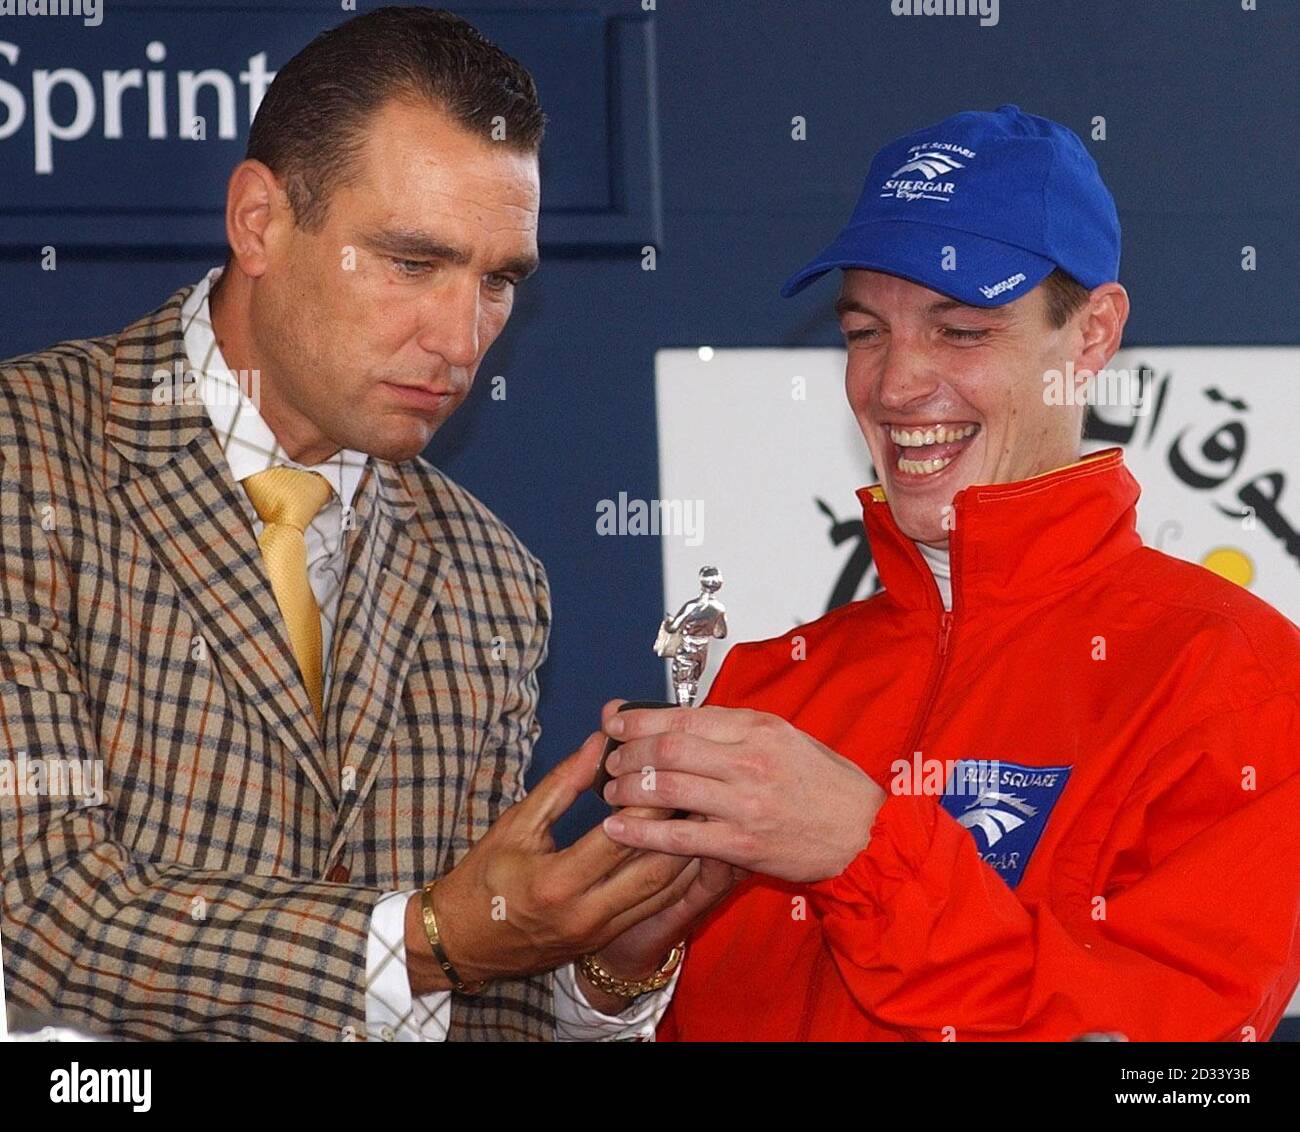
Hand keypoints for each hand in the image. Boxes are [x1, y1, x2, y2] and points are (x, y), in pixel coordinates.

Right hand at [406, 731, 695, 995]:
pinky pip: (655, 908)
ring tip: (702, 813)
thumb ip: (562, 784)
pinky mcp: (606, 940)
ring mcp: (599, 933)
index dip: (649, 800)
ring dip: (688, 853)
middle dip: (680, 826)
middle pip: (654, 868)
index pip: (620, 836)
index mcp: (556, 881)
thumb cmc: (482, 879)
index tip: (667, 767)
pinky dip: (677, 878)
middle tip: (698, 788)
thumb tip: (599, 744)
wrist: (462, 943)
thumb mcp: (516, 824)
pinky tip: (689, 848)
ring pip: (663, 893)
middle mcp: (585, 913)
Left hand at [598, 702, 885, 882]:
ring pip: (668, 790)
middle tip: (610, 759)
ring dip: (629, 790)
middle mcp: (749, 761)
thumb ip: (733, 729)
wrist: (864, 832)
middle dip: (628, 753)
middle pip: (668, 749)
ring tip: (611, 791)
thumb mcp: (784, 737)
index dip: (640, 719)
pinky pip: (680, 838)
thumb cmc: (823, 782)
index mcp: (757, 728)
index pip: (683, 717)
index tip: (614, 721)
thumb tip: (679, 720)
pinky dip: (641, 833)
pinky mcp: (743, 845)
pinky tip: (618, 829)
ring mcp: (745, 804)